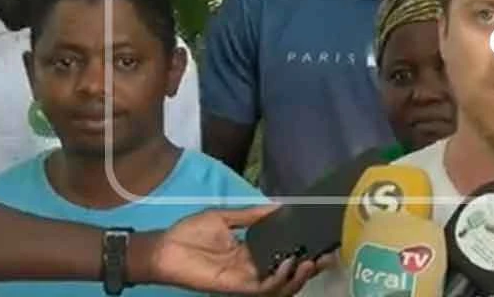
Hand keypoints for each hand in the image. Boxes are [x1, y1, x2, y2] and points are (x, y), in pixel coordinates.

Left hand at [132, 205, 332, 295]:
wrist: (164, 247)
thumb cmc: (189, 232)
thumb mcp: (225, 217)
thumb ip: (251, 215)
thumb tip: (278, 205)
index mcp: (251, 253)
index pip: (284, 255)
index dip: (304, 251)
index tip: (323, 242)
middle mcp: (252, 269)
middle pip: (288, 275)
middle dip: (310, 269)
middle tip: (328, 256)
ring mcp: (245, 280)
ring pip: (280, 287)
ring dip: (298, 278)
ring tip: (310, 262)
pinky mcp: (236, 287)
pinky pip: (263, 289)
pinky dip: (278, 280)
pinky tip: (286, 265)